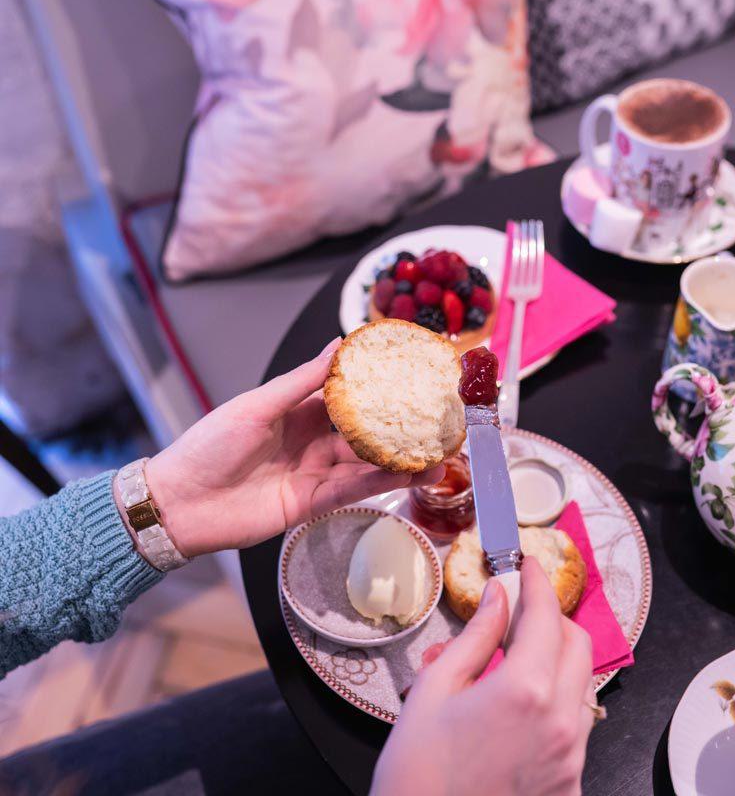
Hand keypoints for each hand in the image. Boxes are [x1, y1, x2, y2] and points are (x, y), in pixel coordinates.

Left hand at [145, 338, 443, 556]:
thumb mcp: (257, 405)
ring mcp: (314, 472)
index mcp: (296, 410)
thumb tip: (339, 344)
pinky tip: (412, 473)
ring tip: (440, 450)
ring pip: (366, 462)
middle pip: (364, 431)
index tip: (408, 371)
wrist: (181, 504)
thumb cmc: (209, 445)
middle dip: (398, 425)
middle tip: (436, 417)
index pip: (345, 394)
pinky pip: (354, 489)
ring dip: (402, 458)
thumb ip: (302, 381)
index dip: (375, 384)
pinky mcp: (313, 503)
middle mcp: (311, 439)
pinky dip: (383, 482)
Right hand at [372, 558, 594, 795]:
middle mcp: (560, 722)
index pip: (546, 617)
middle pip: (578, 644)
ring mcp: (570, 758)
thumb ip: (477, 636)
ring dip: (558, 659)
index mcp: (525, 690)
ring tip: (518, 658)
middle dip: (553, 618)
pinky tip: (520, 707)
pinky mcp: (570, 785)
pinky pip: (577, 726)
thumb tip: (498, 597)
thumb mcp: (437, 687)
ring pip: (582, 684)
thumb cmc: (418, 765)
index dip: (538, 583)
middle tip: (521, 611)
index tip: (528, 565)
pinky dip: (556, 701)